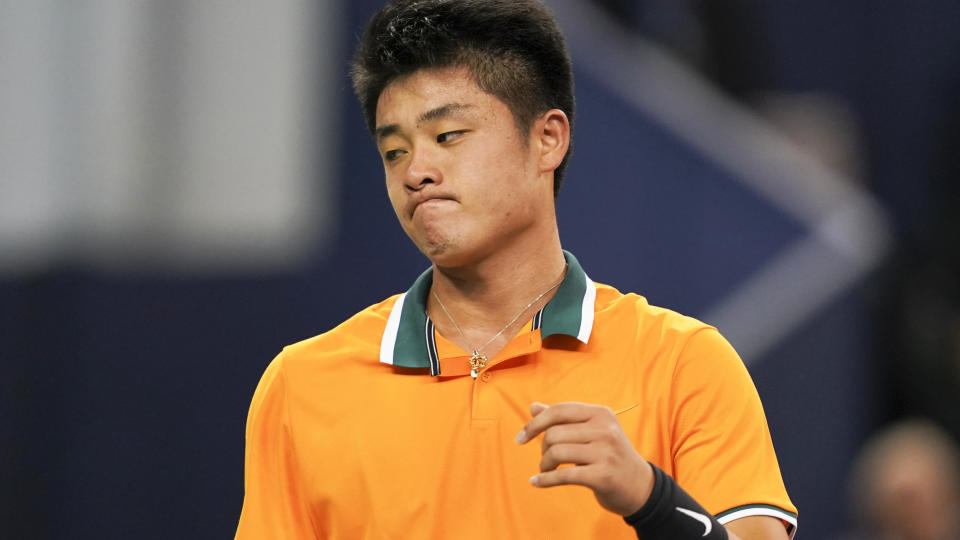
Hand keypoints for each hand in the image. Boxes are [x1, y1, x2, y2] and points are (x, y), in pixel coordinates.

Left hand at [515, 401, 654, 515]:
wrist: (640, 486)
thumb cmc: (609, 456)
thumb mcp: (591, 432)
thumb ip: (563, 419)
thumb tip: (533, 407)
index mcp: (601, 414)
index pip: (559, 410)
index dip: (535, 423)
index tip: (520, 438)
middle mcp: (605, 429)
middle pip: (554, 433)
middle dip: (542, 448)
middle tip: (545, 460)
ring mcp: (605, 452)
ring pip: (556, 452)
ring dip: (544, 465)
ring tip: (546, 470)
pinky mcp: (603, 475)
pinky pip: (563, 475)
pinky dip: (545, 480)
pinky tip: (536, 482)